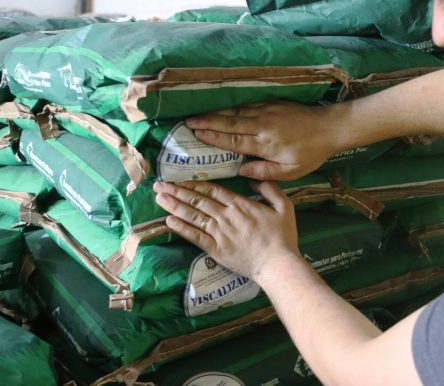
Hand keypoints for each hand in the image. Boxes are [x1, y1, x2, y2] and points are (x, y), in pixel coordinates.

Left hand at [153, 180, 297, 279]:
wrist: (278, 264)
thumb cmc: (283, 236)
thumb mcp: (284, 206)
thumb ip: (270, 189)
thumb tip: (254, 179)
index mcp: (240, 205)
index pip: (213, 191)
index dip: (194, 184)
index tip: (180, 179)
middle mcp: (226, 216)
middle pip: (198, 200)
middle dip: (177, 191)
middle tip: (159, 185)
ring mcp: (219, 234)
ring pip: (193, 216)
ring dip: (174, 206)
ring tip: (159, 198)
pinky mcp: (216, 250)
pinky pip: (195, 237)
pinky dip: (181, 228)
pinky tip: (169, 221)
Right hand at [185, 101, 338, 180]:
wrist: (329, 127)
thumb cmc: (310, 153)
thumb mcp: (291, 171)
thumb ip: (265, 172)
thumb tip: (241, 170)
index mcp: (266, 144)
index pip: (234, 139)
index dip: (214, 137)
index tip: (196, 134)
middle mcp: (263, 125)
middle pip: (229, 122)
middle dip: (207, 121)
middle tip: (187, 122)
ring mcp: (267, 111)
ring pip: (236, 111)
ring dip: (215, 113)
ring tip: (197, 114)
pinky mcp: (272, 103)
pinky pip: (246, 104)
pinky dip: (231, 106)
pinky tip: (220, 108)